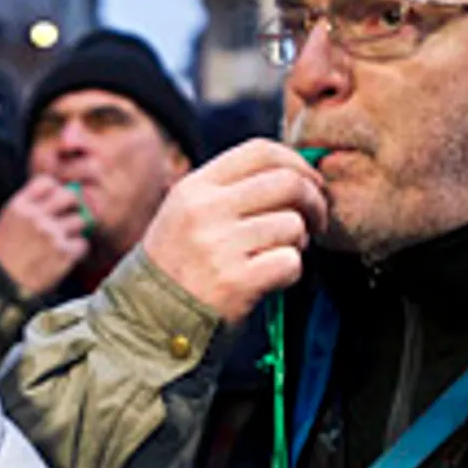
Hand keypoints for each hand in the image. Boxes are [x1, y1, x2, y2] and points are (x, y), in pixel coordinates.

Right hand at [0, 176, 90, 296]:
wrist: (4, 286)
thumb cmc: (7, 253)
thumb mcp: (8, 221)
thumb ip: (29, 205)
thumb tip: (57, 189)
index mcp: (19, 206)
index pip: (47, 182)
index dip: (55, 190)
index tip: (55, 202)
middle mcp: (36, 217)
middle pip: (69, 195)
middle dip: (72, 206)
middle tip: (69, 218)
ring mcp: (51, 234)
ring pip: (80, 220)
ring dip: (75, 230)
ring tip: (64, 242)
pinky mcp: (63, 253)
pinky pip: (83, 244)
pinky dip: (77, 250)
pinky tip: (65, 256)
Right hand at [140, 139, 327, 324]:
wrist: (151, 316)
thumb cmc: (179, 263)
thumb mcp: (186, 211)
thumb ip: (230, 189)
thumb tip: (296, 174)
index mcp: (194, 187)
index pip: (260, 151)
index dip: (297, 162)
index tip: (310, 182)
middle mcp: (205, 210)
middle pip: (287, 183)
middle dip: (314, 201)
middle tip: (316, 220)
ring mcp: (218, 246)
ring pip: (292, 225)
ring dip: (298, 242)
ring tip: (277, 254)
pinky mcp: (235, 282)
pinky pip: (290, 262)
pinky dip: (290, 272)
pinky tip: (270, 278)